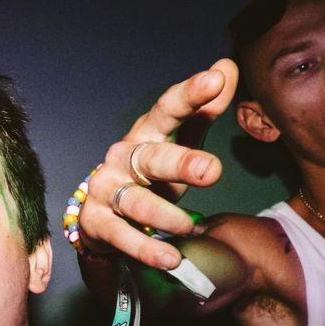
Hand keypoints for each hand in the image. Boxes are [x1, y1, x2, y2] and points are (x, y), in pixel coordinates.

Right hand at [78, 60, 236, 269]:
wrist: (102, 215)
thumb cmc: (149, 174)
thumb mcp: (178, 142)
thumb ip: (203, 111)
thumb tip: (227, 67)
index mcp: (147, 134)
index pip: (168, 109)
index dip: (190, 94)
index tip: (216, 79)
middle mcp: (123, 157)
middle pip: (152, 158)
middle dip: (181, 163)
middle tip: (212, 171)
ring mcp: (107, 189)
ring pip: (136, 201)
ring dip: (165, 215)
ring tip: (190, 228)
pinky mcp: (97, 222)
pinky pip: (123, 236)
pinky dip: (147, 249)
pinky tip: (171, 258)